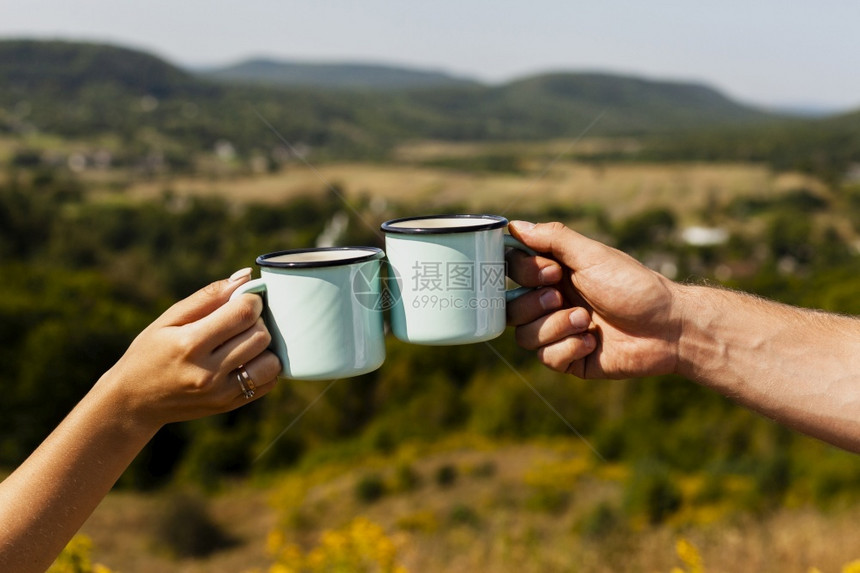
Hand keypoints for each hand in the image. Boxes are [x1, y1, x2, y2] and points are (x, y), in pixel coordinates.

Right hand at [99, 269, 280, 428]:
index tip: (244, 299)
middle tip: (241, 320)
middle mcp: (207, 372)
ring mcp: (220, 393)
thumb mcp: (169, 319)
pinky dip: (264, 367)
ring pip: (271, 362)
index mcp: (190, 344)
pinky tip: (245, 360)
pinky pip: (268, 383)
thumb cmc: (150, 352)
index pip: (243, 313)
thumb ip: (208, 297)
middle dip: (257, 321)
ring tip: (245, 341)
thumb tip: (246, 276)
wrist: (135, 401)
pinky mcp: (228, 406)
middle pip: (261, 336)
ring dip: (264, 347)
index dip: (251, 299)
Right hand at [506, 221, 681, 378]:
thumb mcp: (592, 256)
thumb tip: (515, 226)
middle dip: (534, 304)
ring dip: (553, 326)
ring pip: (524, 336)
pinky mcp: (569, 358)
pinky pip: (545, 358)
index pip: (513, 270)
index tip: (552, 271)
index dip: (523, 272)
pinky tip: (592, 341)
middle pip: (509, 306)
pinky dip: (568, 347)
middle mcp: (552, 301)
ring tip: (584, 321)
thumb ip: (553, 239)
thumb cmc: (634, 285)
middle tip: (561, 298)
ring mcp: (559, 331)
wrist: (667, 327)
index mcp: (555, 273)